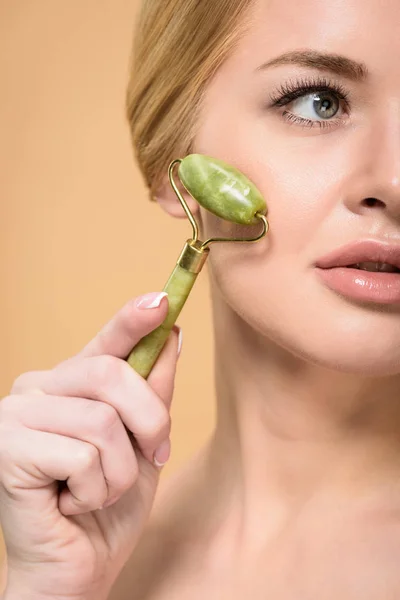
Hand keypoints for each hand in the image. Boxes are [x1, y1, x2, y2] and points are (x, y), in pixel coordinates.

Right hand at [0, 292, 180, 599]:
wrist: (76, 571)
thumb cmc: (107, 507)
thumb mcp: (144, 445)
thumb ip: (153, 391)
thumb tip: (172, 335)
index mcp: (71, 385)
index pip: (105, 342)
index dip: (131, 318)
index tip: (160, 300)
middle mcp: (38, 388)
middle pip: (111, 374)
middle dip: (149, 422)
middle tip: (154, 456)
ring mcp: (15, 415)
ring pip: (101, 421)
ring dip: (120, 470)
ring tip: (98, 491)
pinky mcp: (6, 449)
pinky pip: (82, 457)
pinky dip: (94, 491)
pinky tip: (72, 503)